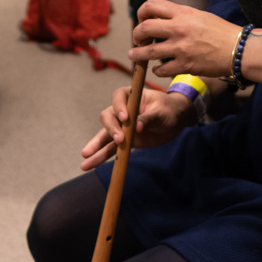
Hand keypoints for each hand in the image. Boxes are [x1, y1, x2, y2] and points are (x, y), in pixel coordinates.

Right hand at [80, 85, 194, 169]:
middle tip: (119, 140)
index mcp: (131, 96)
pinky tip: (91, 165)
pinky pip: (111, 148)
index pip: (118, 97)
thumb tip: (137, 128)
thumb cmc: (169, 110)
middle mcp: (123, 110)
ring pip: (106, 135)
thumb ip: (149, 118)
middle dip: (111, 128)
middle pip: (108, 116)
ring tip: (85, 157)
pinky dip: (102, 156)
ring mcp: (122, 126)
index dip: (119, 107)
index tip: (126, 118)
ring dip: (96, 146)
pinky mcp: (125, 141)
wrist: (175, 120)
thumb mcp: (162, 112)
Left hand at [129, 0, 238, 78]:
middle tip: (137, 39)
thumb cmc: (221, 31)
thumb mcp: (199, 15)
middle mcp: (179, 29)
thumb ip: (180, 15)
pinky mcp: (185, 66)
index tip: (141, 19)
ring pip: (148, 52)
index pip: (151, 6)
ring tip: (134, 55)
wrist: (239, 49)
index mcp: (183, 13)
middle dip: (136, 34)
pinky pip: (161, 70)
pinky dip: (156, 71)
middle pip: (144, 28)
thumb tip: (161, 18)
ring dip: (138, 54)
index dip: (141, 12)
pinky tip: (157, 70)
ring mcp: (180, 48)